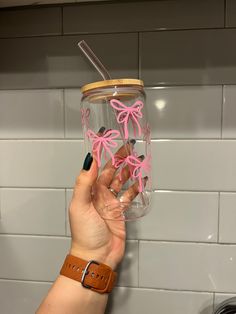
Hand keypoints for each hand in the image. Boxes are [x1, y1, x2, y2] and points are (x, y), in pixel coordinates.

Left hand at [69, 141, 139, 269]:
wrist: (96, 255)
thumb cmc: (85, 232)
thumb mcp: (80, 205)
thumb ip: (84, 182)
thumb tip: (89, 159)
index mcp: (89, 190)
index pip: (96, 166)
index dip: (102, 153)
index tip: (110, 139)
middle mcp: (100, 193)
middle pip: (111, 171)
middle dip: (120, 158)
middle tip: (130, 146)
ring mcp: (111, 202)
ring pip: (121, 181)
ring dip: (129, 170)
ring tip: (138, 159)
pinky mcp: (121, 211)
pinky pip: (129, 196)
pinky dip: (135, 188)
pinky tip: (141, 181)